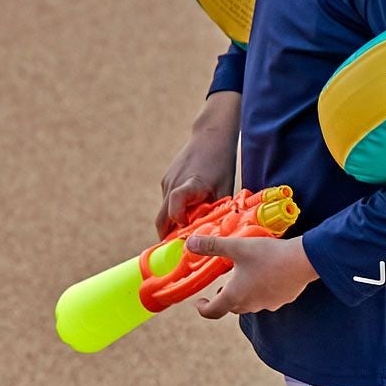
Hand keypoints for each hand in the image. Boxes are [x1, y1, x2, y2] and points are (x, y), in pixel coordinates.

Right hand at [155, 104, 239, 237]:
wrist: (211, 135)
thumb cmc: (221, 162)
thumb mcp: (224, 188)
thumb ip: (216, 210)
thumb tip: (216, 235)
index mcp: (190, 185)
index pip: (174, 205)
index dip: (177, 222)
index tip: (184, 234)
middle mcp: (173, 184)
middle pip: (161, 219)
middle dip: (168, 237)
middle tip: (181, 250)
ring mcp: (167, 182)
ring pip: (164, 212)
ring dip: (173, 224)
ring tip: (190, 230)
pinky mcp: (166, 180)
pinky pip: (167, 202)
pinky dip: (175, 211)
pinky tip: (191, 212)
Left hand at [185, 232, 318, 317]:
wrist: (303, 261)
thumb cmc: (268, 255)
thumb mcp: (237, 247)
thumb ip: (212, 246)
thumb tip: (189, 243)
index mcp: (235, 295)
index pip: (212, 312)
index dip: (203, 309)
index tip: (200, 302)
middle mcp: (250, 304)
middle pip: (231, 307)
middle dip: (225, 297)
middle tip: (224, 284)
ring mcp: (268, 304)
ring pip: (250, 303)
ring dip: (244, 293)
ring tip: (246, 276)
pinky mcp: (283, 299)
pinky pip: (267, 298)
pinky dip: (262, 290)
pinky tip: (267, 275)